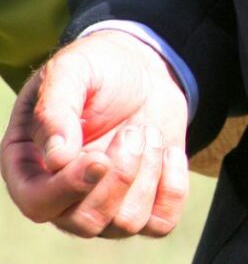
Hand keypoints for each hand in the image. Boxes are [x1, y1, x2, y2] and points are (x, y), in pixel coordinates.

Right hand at [1, 31, 188, 237]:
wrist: (141, 66)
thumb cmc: (98, 66)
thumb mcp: (72, 71)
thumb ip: (56, 108)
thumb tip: (55, 158)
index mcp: (32, 164)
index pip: (38, 203)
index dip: (69, 189)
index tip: (100, 158)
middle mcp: (65, 192)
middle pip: (85, 222)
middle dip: (120, 177)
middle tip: (133, 131)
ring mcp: (106, 200)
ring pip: (126, 223)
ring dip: (147, 173)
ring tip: (148, 132)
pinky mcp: (145, 198)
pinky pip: (161, 222)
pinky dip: (173, 187)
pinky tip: (169, 151)